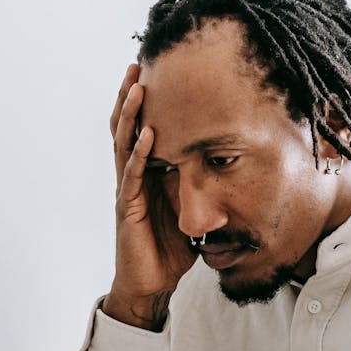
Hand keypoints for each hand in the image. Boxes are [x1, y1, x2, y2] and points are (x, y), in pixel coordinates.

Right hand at [102, 64, 196, 329]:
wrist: (151, 286)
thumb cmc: (169, 250)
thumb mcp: (189, 209)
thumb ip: (197, 186)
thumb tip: (226, 165)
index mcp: (145, 176)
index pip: (140, 130)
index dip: (142, 103)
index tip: (151, 71)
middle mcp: (131, 178)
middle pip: (125, 129)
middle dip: (130, 96)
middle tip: (136, 64)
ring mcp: (127, 192)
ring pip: (123, 145)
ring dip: (130, 115)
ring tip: (138, 88)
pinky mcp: (128, 210)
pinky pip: (132, 177)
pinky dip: (139, 154)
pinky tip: (147, 134)